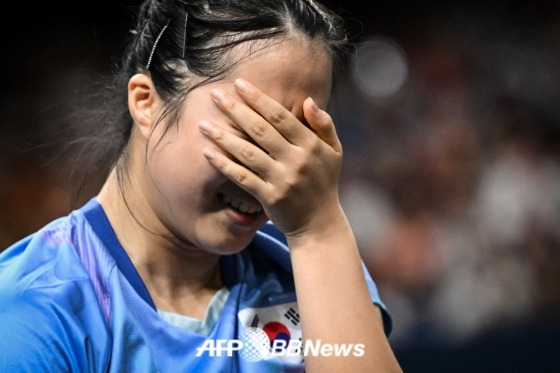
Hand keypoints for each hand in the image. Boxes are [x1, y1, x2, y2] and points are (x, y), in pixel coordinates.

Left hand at [198, 78, 342, 236]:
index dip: (258, 99)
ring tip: (203, 124)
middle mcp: (297, 160)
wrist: (319, 224)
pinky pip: (243, 178)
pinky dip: (225, 165)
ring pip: (248, 153)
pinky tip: (208, 153)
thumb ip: (324, 125)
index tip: (239, 83)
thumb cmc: (324, 183)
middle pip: (261, 130)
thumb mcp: (333, 152)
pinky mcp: (270, 198)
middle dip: (236, 110)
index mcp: (311, 145)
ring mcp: (282, 180)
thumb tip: (308, 100)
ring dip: (223, 137)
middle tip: (214, 94)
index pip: (281, 116)